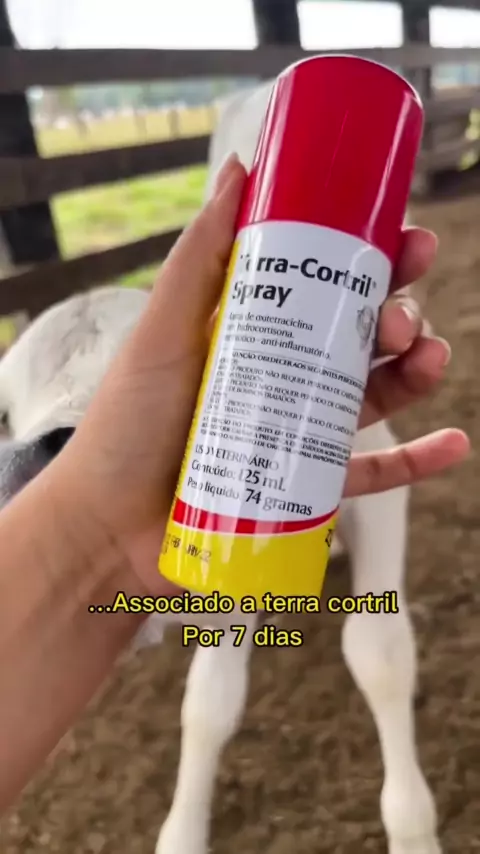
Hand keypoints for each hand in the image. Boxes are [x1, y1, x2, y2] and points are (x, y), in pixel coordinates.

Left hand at [52, 154, 468, 593]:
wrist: (106, 529)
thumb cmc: (125, 427)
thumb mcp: (161, 332)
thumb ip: (200, 258)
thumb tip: (242, 168)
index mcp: (250, 335)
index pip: (322, 288)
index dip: (369, 262)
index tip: (406, 238)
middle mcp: (278, 379)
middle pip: (355, 340)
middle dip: (396, 317)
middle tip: (405, 316)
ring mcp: (293, 435)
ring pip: (371, 398)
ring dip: (413, 374)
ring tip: (427, 358)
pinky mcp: (303, 491)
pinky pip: (368, 474)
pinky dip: (415, 462)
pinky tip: (453, 442)